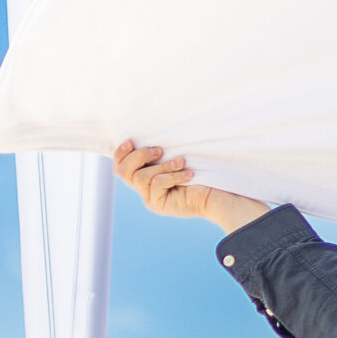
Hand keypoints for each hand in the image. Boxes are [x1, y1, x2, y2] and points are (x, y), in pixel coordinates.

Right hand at [113, 139, 266, 233]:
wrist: (216, 192)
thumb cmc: (199, 171)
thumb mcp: (176, 157)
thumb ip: (159, 151)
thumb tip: (148, 132)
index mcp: (143, 175)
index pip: (120, 166)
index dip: (120, 153)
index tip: (132, 140)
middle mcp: (143, 188)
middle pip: (123, 172)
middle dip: (139, 156)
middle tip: (160, 151)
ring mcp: (150, 198)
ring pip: (141, 178)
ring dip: (162, 166)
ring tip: (181, 162)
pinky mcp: (159, 205)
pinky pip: (157, 185)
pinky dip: (173, 176)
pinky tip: (188, 173)